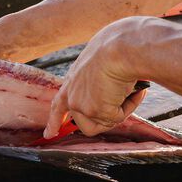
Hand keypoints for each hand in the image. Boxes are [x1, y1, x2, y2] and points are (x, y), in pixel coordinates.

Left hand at [44, 18, 147, 137]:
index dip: (55, 120)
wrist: (121, 47)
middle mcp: (72, 94)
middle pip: (85, 124)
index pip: (59, 104)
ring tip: (128, 90)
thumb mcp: (102, 66)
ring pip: (104, 124)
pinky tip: (132, 89)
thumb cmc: (117, 49)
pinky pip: (118, 118)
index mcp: (72, 80)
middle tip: (121, 107)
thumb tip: (114, 93)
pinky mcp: (95, 111)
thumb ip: (99, 83)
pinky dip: (129, 106)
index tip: (48, 134)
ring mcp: (81, 105)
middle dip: (105, 120)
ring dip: (119, 111)